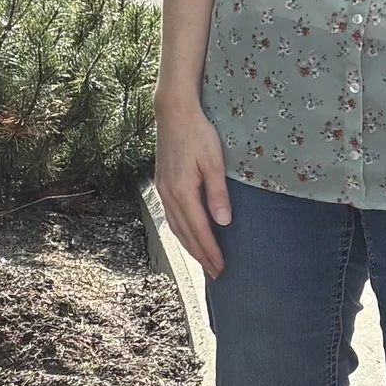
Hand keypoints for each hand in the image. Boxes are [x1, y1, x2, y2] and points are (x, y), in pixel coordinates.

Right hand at [153, 98, 231, 275]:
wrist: (173, 113)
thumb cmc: (198, 133)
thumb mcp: (214, 162)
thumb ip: (218, 193)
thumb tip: (223, 222)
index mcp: (182, 191)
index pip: (199, 229)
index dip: (211, 250)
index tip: (222, 266)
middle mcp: (168, 195)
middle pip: (185, 233)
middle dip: (201, 255)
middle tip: (216, 272)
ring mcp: (162, 190)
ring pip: (175, 227)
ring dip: (189, 246)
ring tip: (203, 260)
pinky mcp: (162, 184)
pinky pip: (170, 216)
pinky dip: (180, 232)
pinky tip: (187, 235)